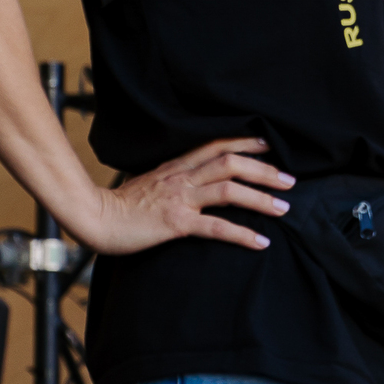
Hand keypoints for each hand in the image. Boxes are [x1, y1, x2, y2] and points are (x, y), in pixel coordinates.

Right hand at [81, 137, 293, 254]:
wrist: (93, 219)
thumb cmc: (121, 205)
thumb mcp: (151, 183)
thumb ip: (174, 179)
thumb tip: (194, 180)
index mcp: (176, 166)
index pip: (217, 145)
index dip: (246, 142)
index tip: (271, 144)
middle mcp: (181, 177)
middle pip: (230, 163)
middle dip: (264, 170)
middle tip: (290, 180)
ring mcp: (179, 199)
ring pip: (229, 190)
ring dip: (260, 198)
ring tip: (284, 208)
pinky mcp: (175, 223)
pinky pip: (215, 227)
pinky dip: (241, 233)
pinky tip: (260, 241)